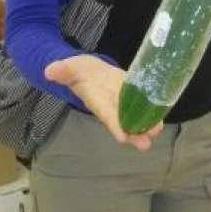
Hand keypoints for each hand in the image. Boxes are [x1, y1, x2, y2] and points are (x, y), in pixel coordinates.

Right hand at [45, 55, 162, 150]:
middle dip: (134, 134)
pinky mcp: (132, 91)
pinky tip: (160, 114)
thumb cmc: (77, 70)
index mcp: (97, 100)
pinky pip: (142, 103)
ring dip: (146, 125)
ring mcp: (123, 100)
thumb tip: (49, 70)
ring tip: (157, 131)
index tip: (123, 138)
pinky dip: (151, 110)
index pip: (106, 115)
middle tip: (145, 144)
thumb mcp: (69, 67)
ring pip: (135, 116)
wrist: (87, 68)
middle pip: (124, 123)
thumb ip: (62, 69)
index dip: (114, 126)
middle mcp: (112, 104)